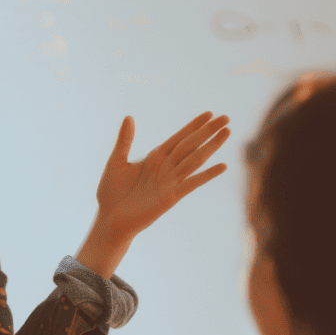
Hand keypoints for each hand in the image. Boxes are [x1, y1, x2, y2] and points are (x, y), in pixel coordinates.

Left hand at [95, 112, 229, 242]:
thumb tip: (129, 117)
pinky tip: (222, 166)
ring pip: (195, 160)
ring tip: (226, 132)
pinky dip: (207, 175)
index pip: (179, 138)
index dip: (193, 126)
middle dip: (207, 131)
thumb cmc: (111, 193)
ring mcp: (170, 182)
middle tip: (226, 118)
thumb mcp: (116, 162)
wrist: (109, 220)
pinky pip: (192, 184)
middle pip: (191, 145)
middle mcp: (166, 168)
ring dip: (211, 147)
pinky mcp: (170, 198)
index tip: (209, 113)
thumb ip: (124, 140)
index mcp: (154, 158)